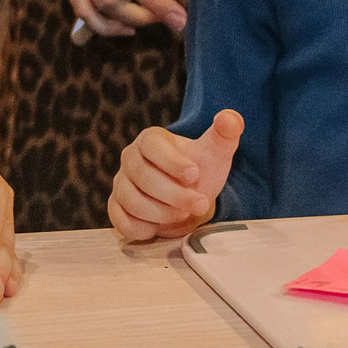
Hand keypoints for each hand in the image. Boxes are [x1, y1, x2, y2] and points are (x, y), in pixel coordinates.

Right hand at [109, 111, 241, 242]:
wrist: (187, 197)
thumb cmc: (198, 171)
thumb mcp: (216, 151)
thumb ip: (226, 131)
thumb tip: (230, 118)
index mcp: (150, 140)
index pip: (151, 146)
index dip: (172, 162)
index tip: (195, 174)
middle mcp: (130, 159)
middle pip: (143, 177)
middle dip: (175, 195)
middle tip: (200, 204)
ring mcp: (121, 184)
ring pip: (132, 201)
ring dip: (162, 214)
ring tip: (183, 213)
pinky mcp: (117, 208)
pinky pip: (123, 222)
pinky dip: (144, 228)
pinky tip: (161, 225)